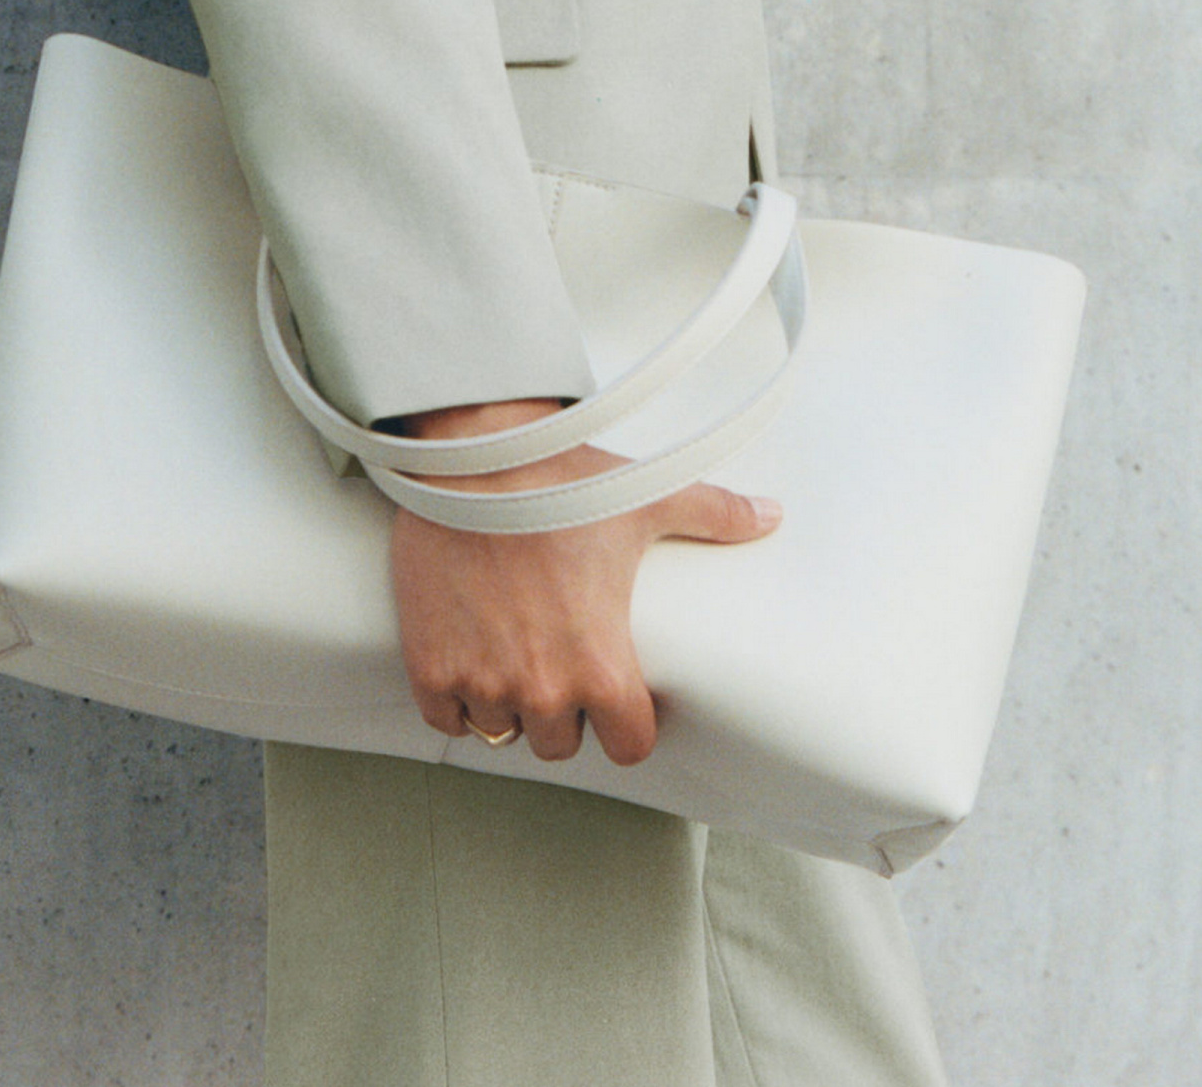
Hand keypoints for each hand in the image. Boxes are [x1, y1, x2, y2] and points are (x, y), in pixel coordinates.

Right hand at [385, 398, 779, 767]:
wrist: (471, 457)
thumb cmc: (559, 479)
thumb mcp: (646, 498)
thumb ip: (715, 514)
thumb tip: (772, 515)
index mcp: (601, 665)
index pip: (627, 745)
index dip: (626, 721)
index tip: (615, 693)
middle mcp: (542, 687)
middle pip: (560, 743)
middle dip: (562, 710)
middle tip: (556, 659)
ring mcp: (482, 682)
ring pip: (503, 733)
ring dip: (508, 704)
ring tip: (510, 653)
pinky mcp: (429, 668)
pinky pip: (447, 720)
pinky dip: (454, 699)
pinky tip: (466, 657)